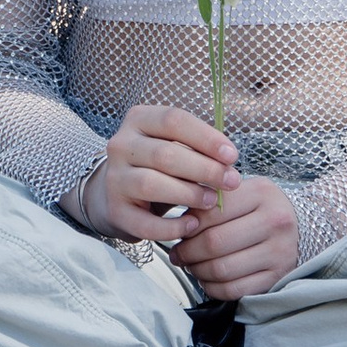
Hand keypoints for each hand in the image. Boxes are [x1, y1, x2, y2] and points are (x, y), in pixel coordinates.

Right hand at [87, 103, 239, 243]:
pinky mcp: (115, 211)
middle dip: (204, 169)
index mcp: (139, 120)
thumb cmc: (155, 166)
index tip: (232, 155)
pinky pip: (144, 223)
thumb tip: (228, 161)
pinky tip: (192, 225)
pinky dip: (171, 227)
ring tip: (212, 201)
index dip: (205, 137)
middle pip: (164, 154)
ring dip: (188, 194)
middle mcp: (121, 146)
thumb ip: (196, 148)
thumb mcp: (172, 146)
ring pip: (151, 184)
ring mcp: (114, 179)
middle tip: (230, 182)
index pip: (173, 120)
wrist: (116, 192)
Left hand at [172, 173, 300, 299]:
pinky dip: (213, 288)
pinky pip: (234, 289)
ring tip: (192, 265)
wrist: (303, 226)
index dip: (187, 225)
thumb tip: (181, 220)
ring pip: (222, 269)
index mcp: (261, 192)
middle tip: (178, 253)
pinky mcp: (277, 277)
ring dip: (198, 271)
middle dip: (188, 251)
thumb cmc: (263, 207)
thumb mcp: (245, 190)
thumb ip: (215, 198)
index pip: (211, 211)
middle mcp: (274, 221)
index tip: (179, 231)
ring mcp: (278, 252)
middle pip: (214, 243)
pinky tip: (208, 279)